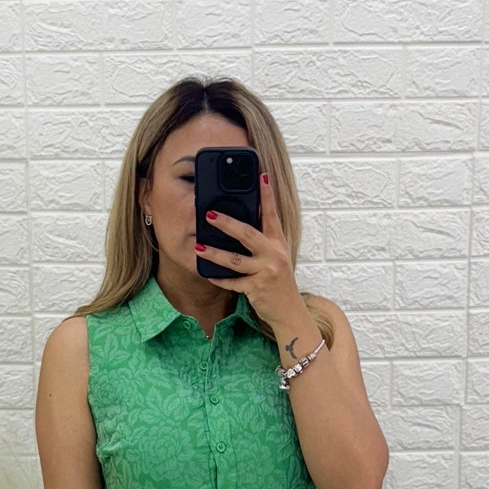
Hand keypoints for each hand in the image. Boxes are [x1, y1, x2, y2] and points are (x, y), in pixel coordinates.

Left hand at [195, 172, 301, 333]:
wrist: (289, 312)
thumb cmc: (278, 281)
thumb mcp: (276, 257)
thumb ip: (263, 240)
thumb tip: (240, 223)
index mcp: (278, 242)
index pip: (272, 214)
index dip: (266, 194)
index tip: (260, 176)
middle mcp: (274, 254)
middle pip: (247, 234)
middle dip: (227, 223)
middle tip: (209, 214)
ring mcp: (266, 272)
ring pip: (235, 260)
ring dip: (215, 253)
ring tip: (199, 246)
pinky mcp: (257, 289)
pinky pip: (233, 282)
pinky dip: (220, 278)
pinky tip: (207, 273)